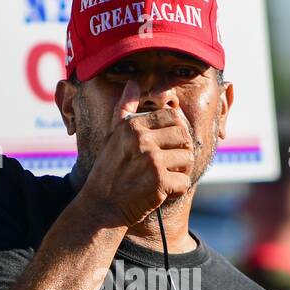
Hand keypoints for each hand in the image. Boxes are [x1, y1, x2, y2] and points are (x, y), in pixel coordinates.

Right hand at [77, 80, 195, 226]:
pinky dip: (176, 190)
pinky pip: (184, 181)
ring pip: (187, 158)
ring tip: (164, 177)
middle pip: (183, 136)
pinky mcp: (160, 182)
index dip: (175, 131)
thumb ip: (125, 109)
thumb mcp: (112, 136)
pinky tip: (162, 192)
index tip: (166, 145)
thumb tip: (132, 83)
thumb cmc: (108, 170)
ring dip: (180, 170)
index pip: (172, 117)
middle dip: (180, 150)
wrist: (102, 206)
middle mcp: (143, 140)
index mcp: (133, 126)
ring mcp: (152, 160)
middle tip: (168, 163)